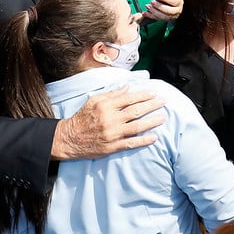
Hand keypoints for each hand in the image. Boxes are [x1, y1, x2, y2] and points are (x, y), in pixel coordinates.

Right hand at [50, 86, 165, 159]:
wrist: (70, 138)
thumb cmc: (82, 117)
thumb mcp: (94, 100)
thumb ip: (111, 94)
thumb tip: (127, 87)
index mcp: (106, 106)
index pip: (129, 99)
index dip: (143, 96)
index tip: (154, 93)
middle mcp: (110, 119)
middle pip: (136, 111)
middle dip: (152, 105)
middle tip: (164, 101)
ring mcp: (112, 133)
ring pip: (136, 126)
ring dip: (152, 122)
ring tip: (163, 117)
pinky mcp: (112, 146)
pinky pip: (131, 143)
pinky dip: (143, 140)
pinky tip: (153, 137)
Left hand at [142, 0, 187, 22]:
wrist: (175, 7)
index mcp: (179, 3)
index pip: (174, 2)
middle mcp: (177, 11)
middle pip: (168, 11)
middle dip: (159, 7)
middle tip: (152, 2)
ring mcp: (171, 17)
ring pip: (163, 16)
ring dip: (154, 12)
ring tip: (148, 6)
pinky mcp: (164, 20)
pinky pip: (157, 19)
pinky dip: (150, 16)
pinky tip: (145, 13)